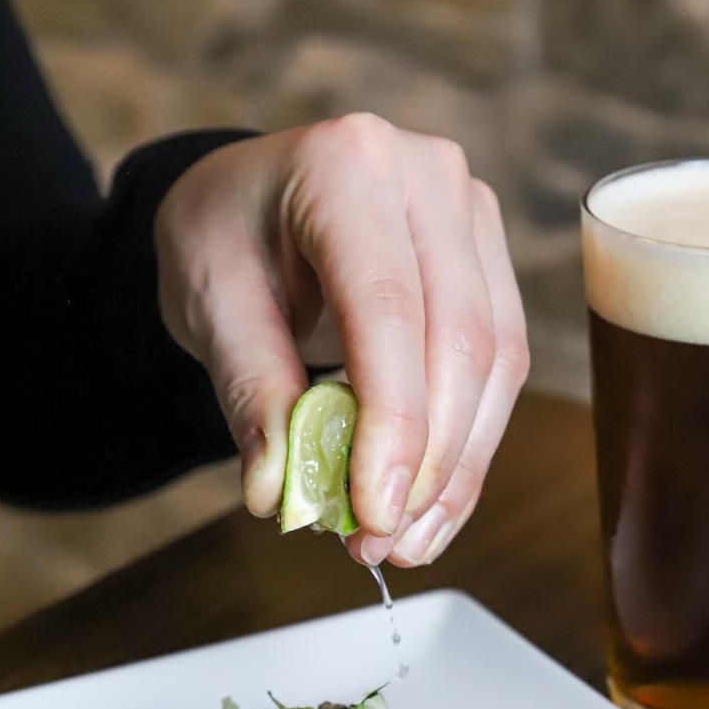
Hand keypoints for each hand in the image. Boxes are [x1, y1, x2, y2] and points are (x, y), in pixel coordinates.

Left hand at [154, 115, 528, 565]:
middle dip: (425, 461)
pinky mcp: (490, 264)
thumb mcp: (209, 304)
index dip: (392, 421)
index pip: (386, 308)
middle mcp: (428, 178)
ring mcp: (471, 217)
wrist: (251, 198)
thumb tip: (280, 491)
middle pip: (458, 340)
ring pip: (493, 364)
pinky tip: (428, 510)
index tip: (372, 511)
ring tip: (400, 542)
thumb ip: (251, 392)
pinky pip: (498, 370)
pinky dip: (464, 450)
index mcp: (346, 166)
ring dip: (453, 468)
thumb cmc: (225, 236)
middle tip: (376, 542)